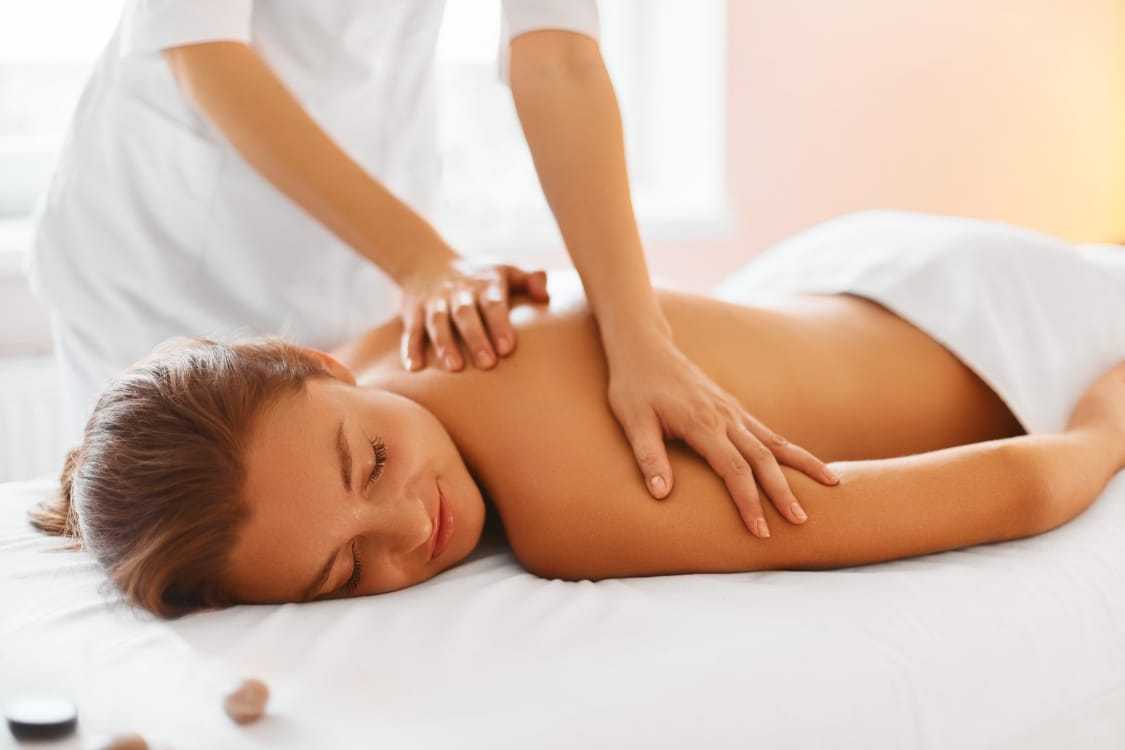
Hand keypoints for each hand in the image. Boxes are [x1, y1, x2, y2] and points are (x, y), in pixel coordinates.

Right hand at [399, 256, 549, 371]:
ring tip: (455, 368)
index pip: (493, 304)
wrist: (425, 259)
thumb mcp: (504, 269)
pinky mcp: (413, 312)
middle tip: (488, 364)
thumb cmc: (477, 275)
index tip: (508, 347)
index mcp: (484, 284)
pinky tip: (414, 367)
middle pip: (466, 315)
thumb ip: (529, 280)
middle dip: (476, 339)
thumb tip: (545, 294)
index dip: (499, 325)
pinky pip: (411, 330)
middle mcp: (458, 293)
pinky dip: (410, 348)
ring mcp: (434, 302)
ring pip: (438, 323)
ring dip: (445, 344)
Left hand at [607, 332, 838, 537]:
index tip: (759, 530)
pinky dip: (789, 449)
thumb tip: (661, 495)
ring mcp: (733, 411)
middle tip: (802, 521)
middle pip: (762, 459)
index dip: (748, 501)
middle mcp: (725, 417)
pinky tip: (805, 463)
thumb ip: (649, 458)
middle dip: (783, 491)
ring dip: (803, 465)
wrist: (645, 349)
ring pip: (775, 442)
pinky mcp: (734, 408)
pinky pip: (768, 431)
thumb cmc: (634, 388)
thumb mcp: (633, 422)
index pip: (734, 469)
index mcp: (702, 423)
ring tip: (833, 485)